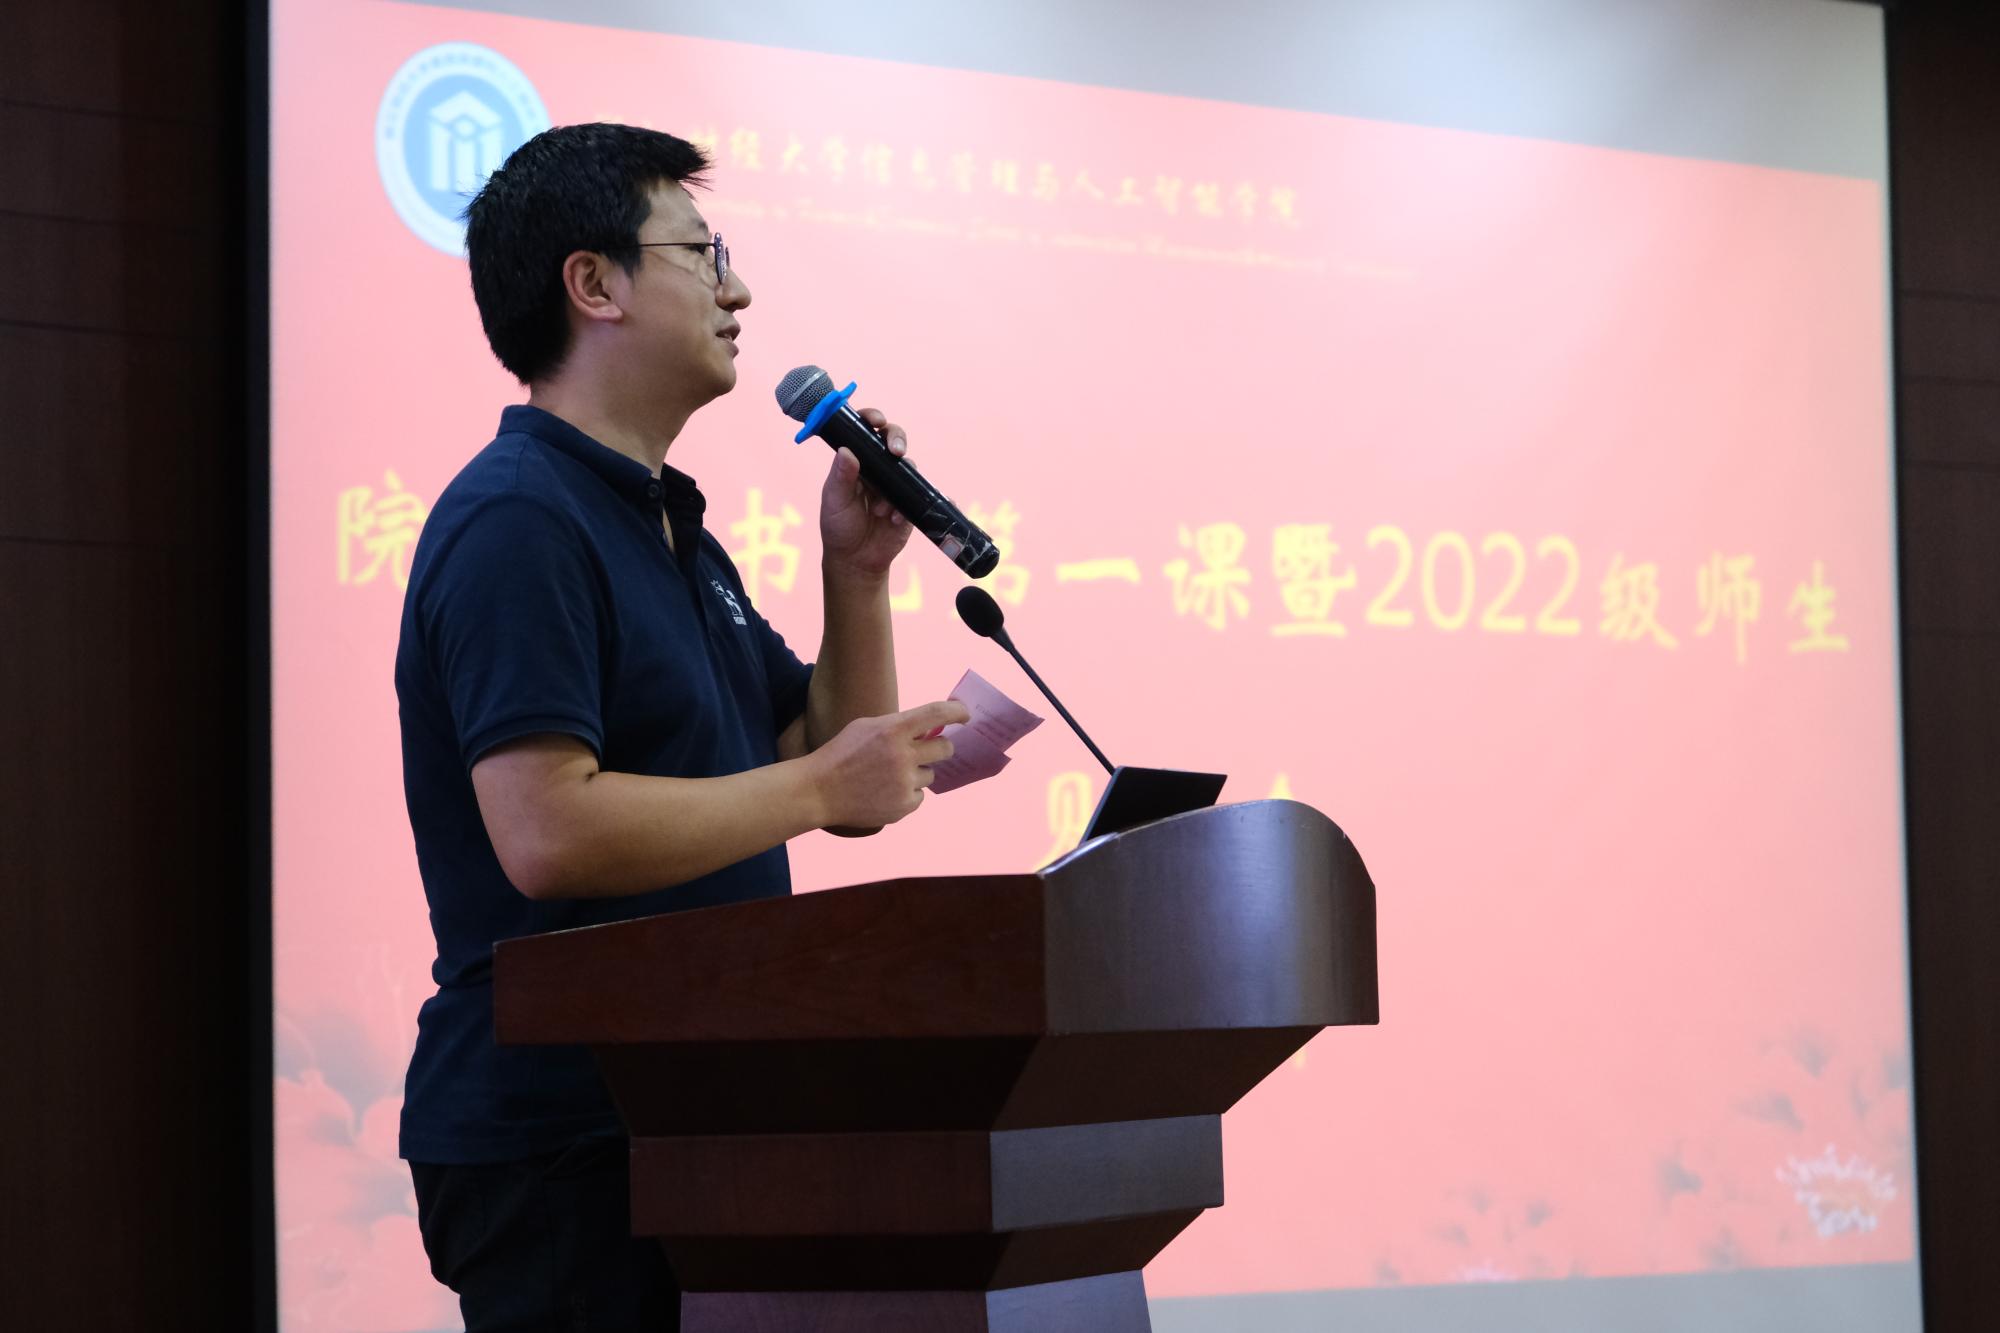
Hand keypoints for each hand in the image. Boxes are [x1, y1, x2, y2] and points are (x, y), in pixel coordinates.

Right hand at [804, 699, 968, 828]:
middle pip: (945, 748)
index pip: (937, 713)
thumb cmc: (840, 754)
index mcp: (893, 730)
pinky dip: (907, 794)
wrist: (819, 791)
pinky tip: (884, 792)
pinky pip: (919, 796)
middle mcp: (903, 755)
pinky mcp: (903, 806)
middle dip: (940, 747)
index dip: (957, 711)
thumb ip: (897, 725)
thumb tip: (926, 728)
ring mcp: (905, 783)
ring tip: (887, 776)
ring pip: (930, 774)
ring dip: (916, 773)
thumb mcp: (865, 727)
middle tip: (927, 750)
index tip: (965, 715)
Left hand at [818, 407, 916, 581]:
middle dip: (897, 439)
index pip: (866, 431)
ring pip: (908, 467)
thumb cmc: (839, 528)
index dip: (872, 418)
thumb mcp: (834, 502)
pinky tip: (898, 519)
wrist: (856, 561)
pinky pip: (923, 495)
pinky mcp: (911, 504)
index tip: (876, 420)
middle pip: (894, 440)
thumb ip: (840, 477)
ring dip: (897, 484)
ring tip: (880, 510)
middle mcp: (878, 469)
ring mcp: (897, 485)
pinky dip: (912, 504)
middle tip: (896, 451)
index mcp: (857, 462)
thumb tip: (846, 450)